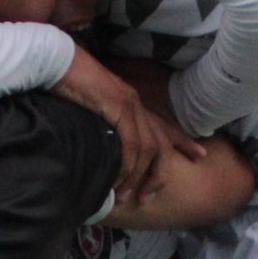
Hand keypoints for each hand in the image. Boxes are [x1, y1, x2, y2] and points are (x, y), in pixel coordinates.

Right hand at [53, 50, 203, 204]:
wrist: (56, 62)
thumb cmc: (67, 86)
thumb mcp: (90, 111)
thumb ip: (101, 128)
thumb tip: (100, 152)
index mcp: (133, 104)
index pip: (164, 126)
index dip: (183, 141)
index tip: (200, 155)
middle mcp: (136, 105)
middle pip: (161, 145)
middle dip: (160, 174)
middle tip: (149, 197)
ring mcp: (129, 105)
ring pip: (147, 149)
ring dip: (138, 177)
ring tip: (126, 196)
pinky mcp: (118, 106)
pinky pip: (130, 142)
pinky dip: (127, 164)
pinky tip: (118, 180)